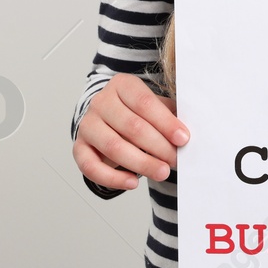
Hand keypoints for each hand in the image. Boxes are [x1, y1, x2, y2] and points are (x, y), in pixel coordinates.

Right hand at [72, 73, 189, 190]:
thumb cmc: (139, 113)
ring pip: (114, 146)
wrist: (108, 119)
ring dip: (141, 163)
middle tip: (176, 160)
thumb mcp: (155, 106)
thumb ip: (170, 114)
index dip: (165, 122)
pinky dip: (113, 178)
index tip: (184, 138)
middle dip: (158, 146)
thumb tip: (188, 132)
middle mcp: (101, 102)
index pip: (145, 103)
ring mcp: (87, 125)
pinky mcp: (79, 147)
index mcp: (122, 85)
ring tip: (162, 172)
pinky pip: (91, 166)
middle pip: (131, 126)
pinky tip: (133, 182)